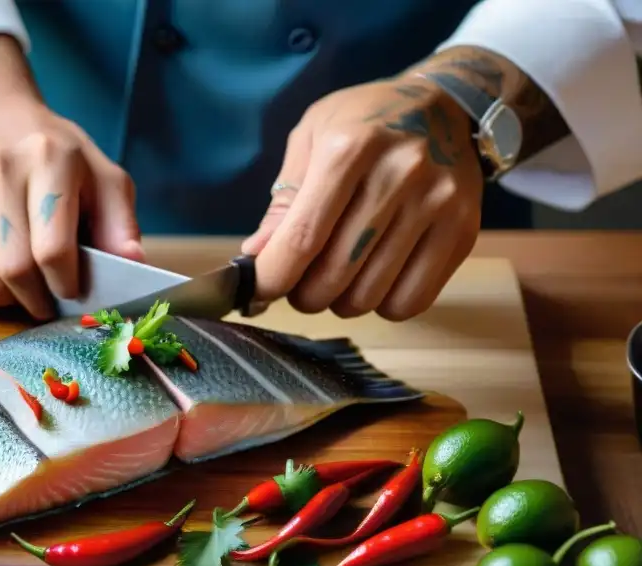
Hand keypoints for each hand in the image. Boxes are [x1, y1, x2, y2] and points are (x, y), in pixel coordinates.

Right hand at [0, 36, 142, 319]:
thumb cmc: (56, 164)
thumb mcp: (102, 178)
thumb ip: (121, 224)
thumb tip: (133, 265)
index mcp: (48, 157)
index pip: (53, 250)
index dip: (68, 284)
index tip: (74, 290)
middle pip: (15, 273)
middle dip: (40, 300)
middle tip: (50, 296)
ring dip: (7, 300)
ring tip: (20, 280)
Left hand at [243, 76, 483, 320]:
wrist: (444, 104)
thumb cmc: (364, 123)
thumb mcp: (312, 138)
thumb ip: (285, 200)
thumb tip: (257, 255)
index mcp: (349, 148)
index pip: (304, 237)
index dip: (274, 276)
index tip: (260, 290)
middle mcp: (398, 175)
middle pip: (334, 275)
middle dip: (304, 295)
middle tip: (302, 284)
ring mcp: (436, 204)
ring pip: (369, 295)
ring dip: (342, 302)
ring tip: (340, 278)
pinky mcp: (462, 229)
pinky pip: (411, 301)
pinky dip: (383, 306)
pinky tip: (376, 280)